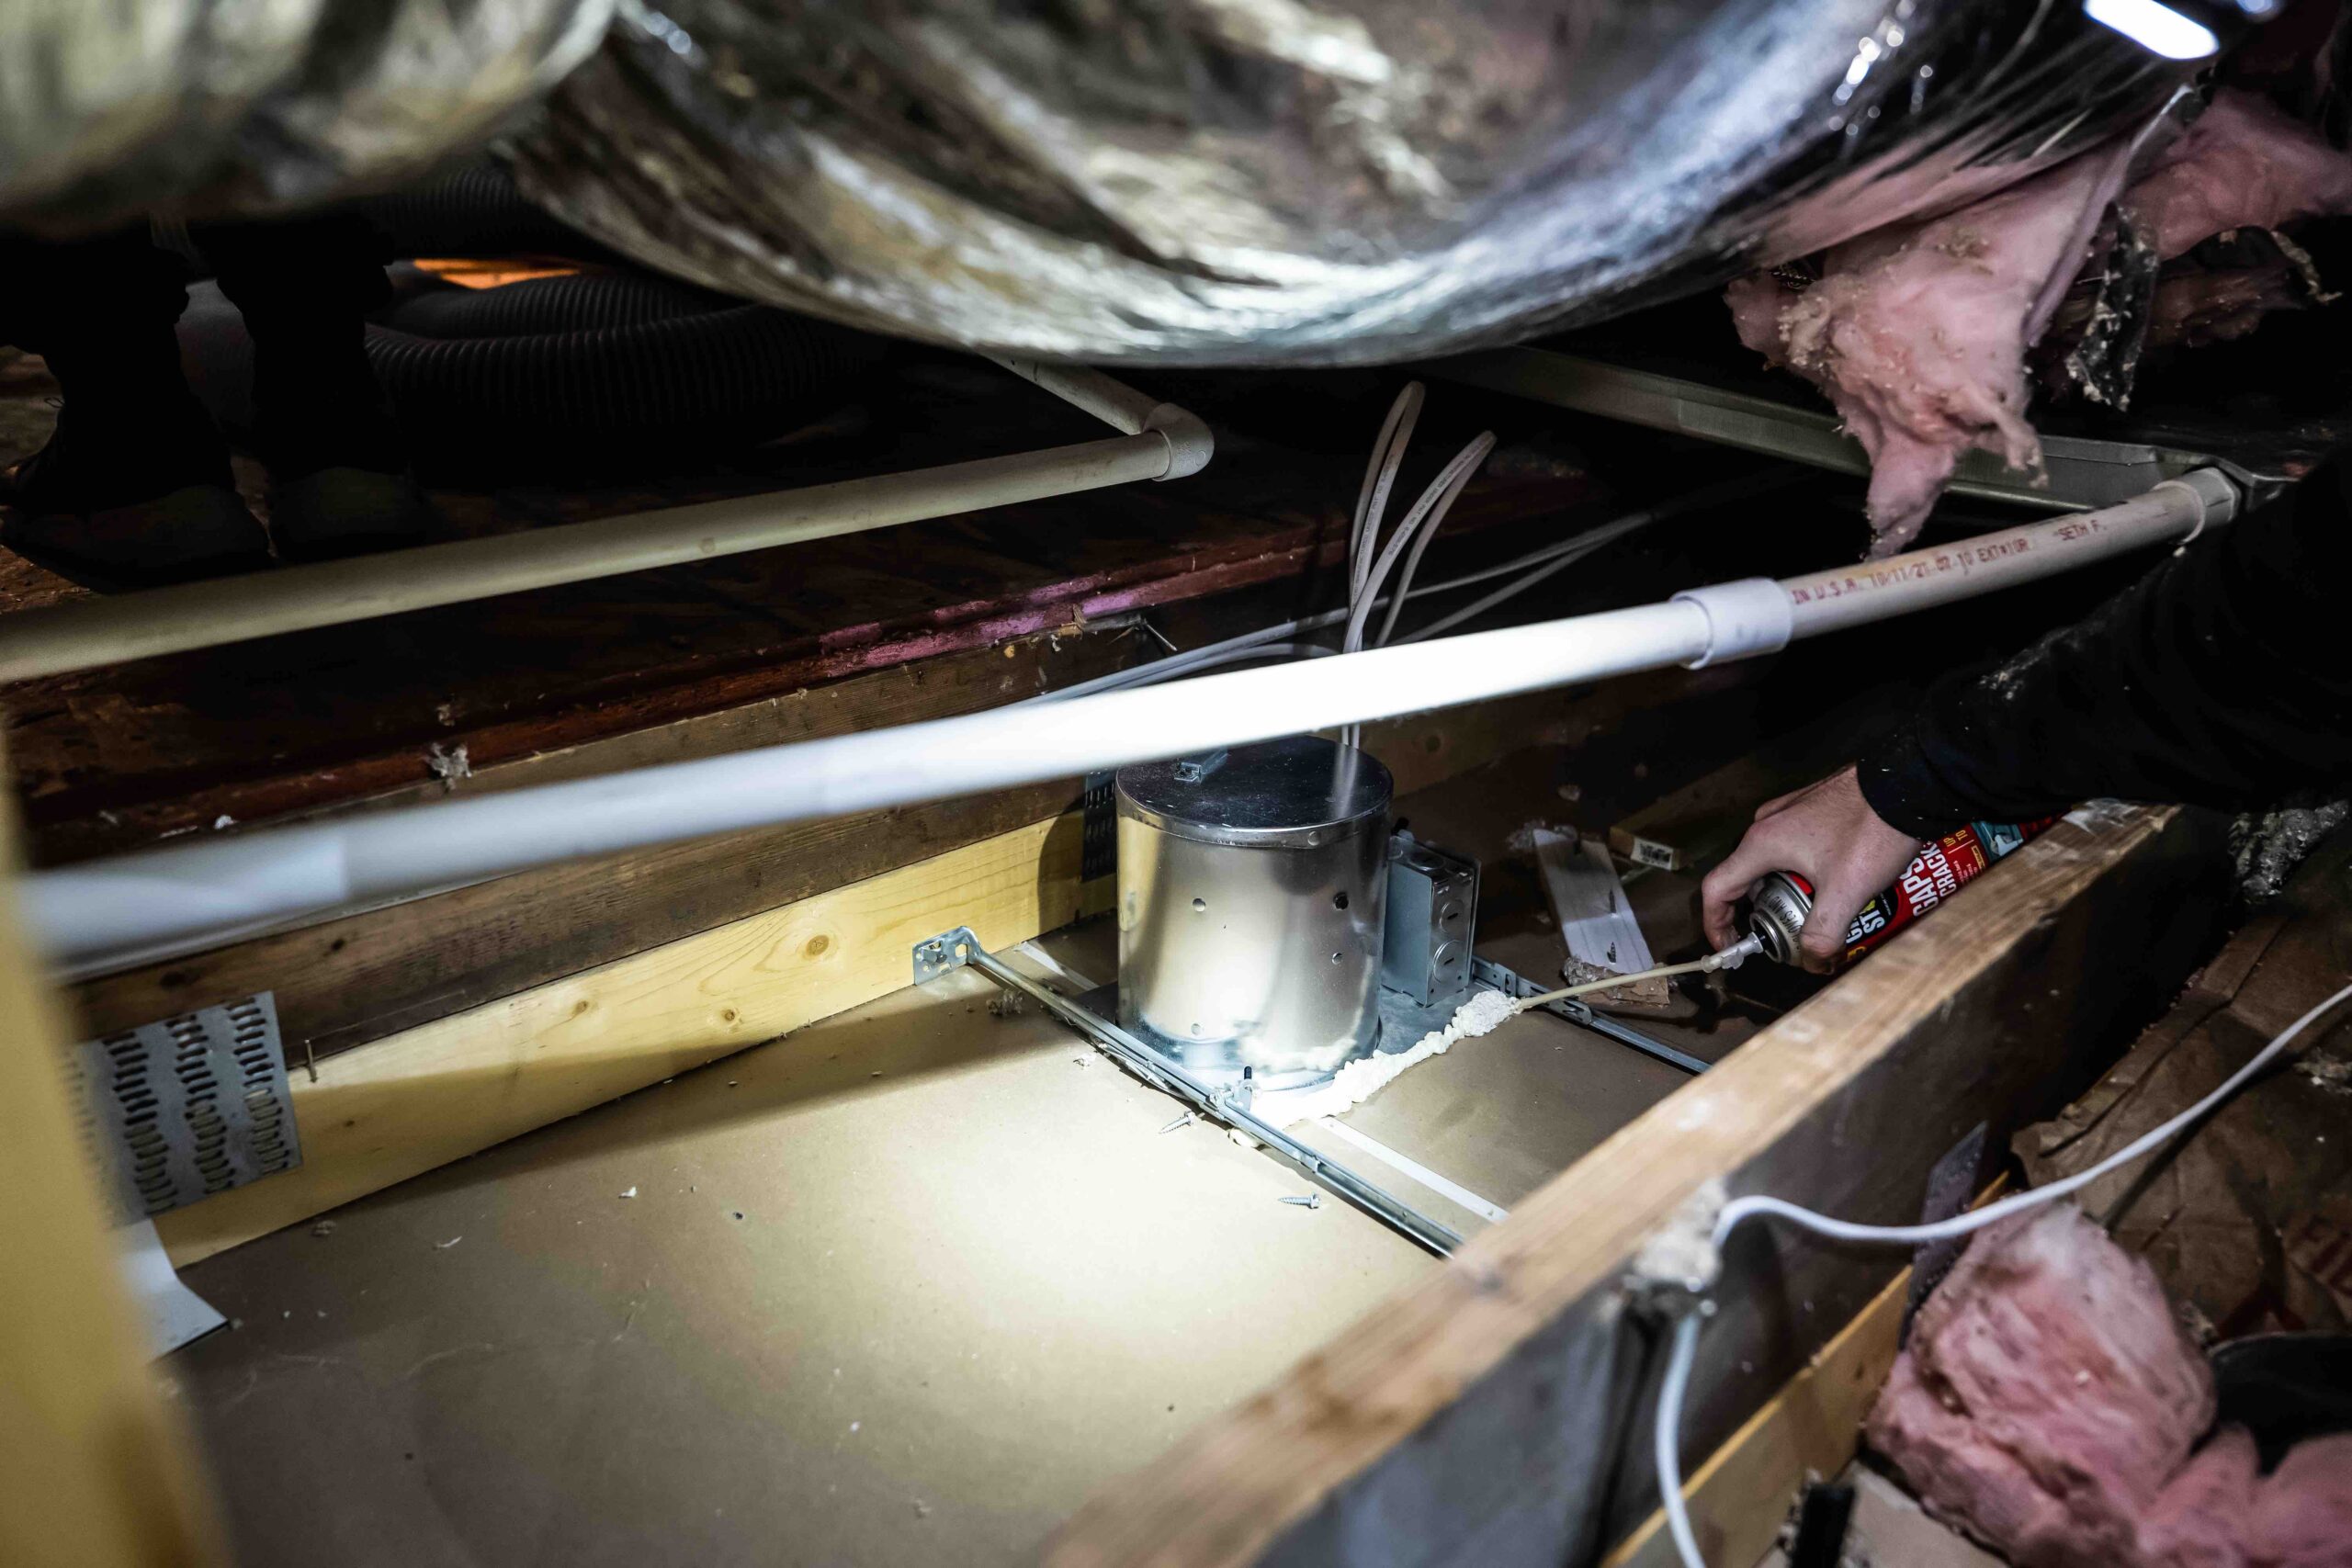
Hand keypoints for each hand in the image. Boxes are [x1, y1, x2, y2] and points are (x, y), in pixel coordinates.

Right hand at [1698, 764, 1923, 972]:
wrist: (1907, 784)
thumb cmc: (1871, 830)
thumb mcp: (1846, 892)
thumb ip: (1824, 934)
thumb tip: (1812, 962)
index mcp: (1762, 844)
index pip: (1717, 889)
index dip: (1715, 923)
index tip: (1728, 946)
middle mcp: (1767, 824)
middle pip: (1744, 876)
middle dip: (1758, 911)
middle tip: (1781, 934)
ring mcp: (1789, 811)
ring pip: (1770, 860)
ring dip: (1781, 890)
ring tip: (1813, 910)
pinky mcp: (1811, 806)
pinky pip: (1791, 844)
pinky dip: (1798, 870)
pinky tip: (1831, 881)